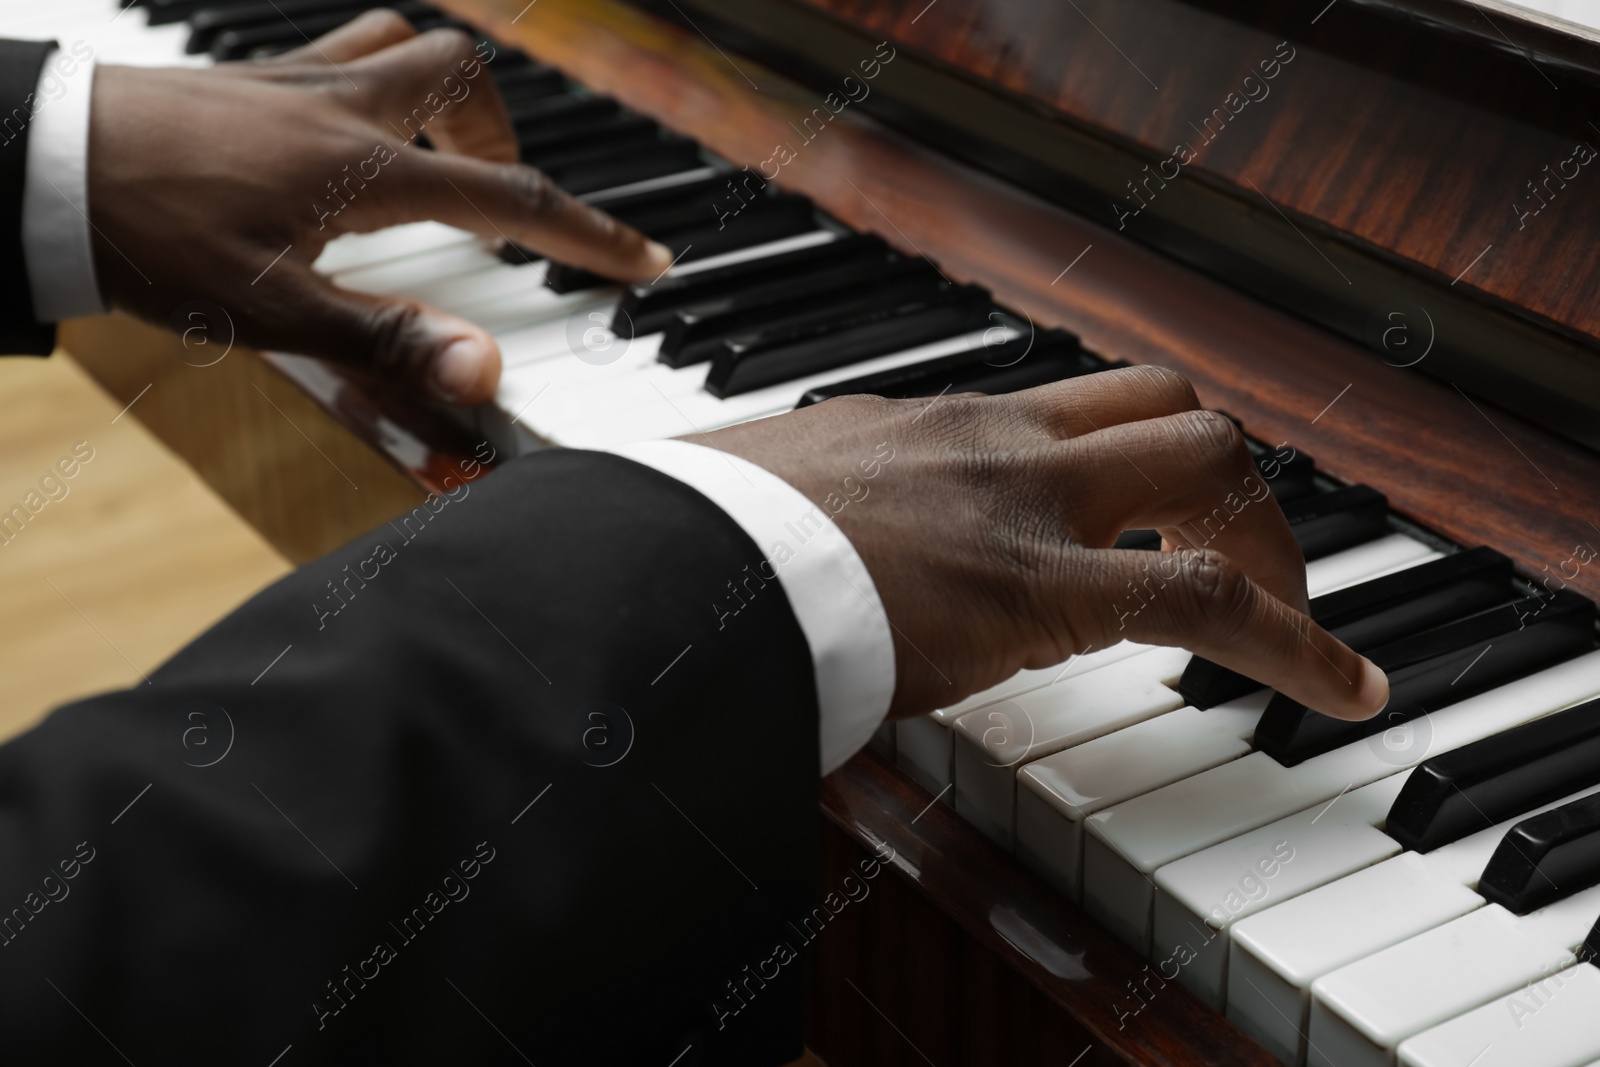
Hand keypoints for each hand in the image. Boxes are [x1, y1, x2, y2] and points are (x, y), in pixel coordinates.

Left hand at [87, 11, 670, 402]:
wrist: (35, 162)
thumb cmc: (144, 237)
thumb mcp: (270, 313)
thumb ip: (386, 342)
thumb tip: (483, 373)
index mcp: (363, 169)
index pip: (511, 199)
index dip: (590, 237)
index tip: (645, 260)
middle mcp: (341, 107)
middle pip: (465, 79)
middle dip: (506, 141)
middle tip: (501, 206)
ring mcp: (293, 80)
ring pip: (406, 44)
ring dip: (447, 96)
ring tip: (443, 163)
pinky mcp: (249, 76)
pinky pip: (343, 46)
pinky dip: (379, 78)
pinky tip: (350, 136)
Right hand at [701, 365, 1389, 720]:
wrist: (666, 567)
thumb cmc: (693, 542)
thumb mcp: (765, 503)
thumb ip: (805, 506)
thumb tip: (781, 528)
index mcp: (927, 426)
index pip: (1072, 410)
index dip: (1140, 453)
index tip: (1157, 505)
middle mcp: (991, 439)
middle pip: (1168, 405)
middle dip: (1229, 479)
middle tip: (1244, 555)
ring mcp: (1020, 502)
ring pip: (1209, 462)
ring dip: (1271, 536)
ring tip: (1295, 619)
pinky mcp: (1036, 588)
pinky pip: (1206, 598)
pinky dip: (1298, 643)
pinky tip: (1343, 690)